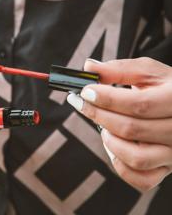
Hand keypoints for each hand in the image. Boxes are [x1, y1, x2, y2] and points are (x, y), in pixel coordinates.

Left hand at [67, 57, 171, 190]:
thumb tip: (88, 67)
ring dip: (110, 141)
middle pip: (131, 129)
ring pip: (136, 158)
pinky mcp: (167, 168)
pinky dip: (120, 165)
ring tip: (103, 125)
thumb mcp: (149, 72)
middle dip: (98, 115)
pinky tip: (114, 145)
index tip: (85, 91)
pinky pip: (141, 178)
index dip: (107, 99)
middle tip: (82, 103)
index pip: (139, 104)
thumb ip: (119, 69)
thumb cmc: (167, 88)